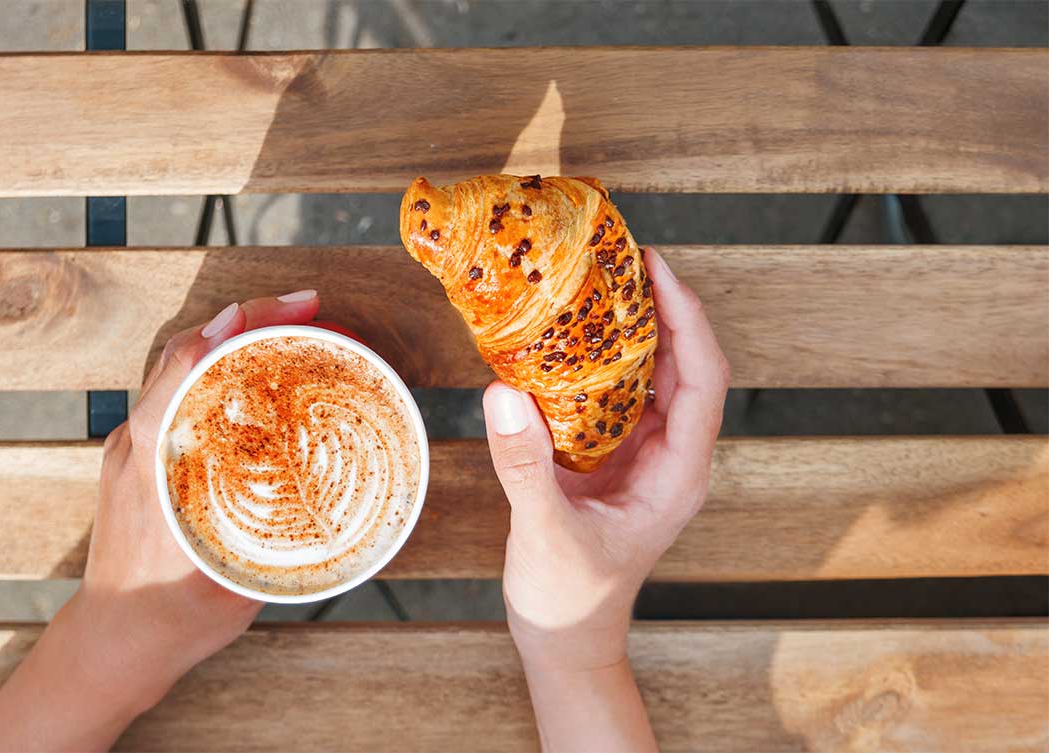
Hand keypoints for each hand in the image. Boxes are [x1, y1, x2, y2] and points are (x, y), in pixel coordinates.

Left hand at [77, 290, 322, 711]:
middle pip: (187, 350)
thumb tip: (328, 496)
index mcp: (154, 455)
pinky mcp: (140, 460)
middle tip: (306, 309)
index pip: (190, 358)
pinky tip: (258, 384)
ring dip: (232, 342)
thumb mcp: (234, 578)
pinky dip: (218, 373)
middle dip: (247, 318)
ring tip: (290, 333)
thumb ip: (272, 543)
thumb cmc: (171, 614)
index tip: (296, 305)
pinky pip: (178, 397)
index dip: (244, 320)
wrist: (116, 641)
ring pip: (181, 370)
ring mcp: (134, 448)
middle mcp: (137, 440)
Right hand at [483, 249, 728, 671]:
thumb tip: (502, 393)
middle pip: (686, 366)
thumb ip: (525, 466)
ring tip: (601, 284)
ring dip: (635, 331)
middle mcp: (671, 458)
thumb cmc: (569, 598)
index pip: (701, 378)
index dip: (686, 319)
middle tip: (623, 262)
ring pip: (655, 378)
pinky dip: (602, 362)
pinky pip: (617, 396)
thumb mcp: (545, 532)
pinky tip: (569, 339)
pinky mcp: (614, 458)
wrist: (566, 636)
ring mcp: (645, 457)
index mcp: (677, 473)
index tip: (656, 271)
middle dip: (663, 311)